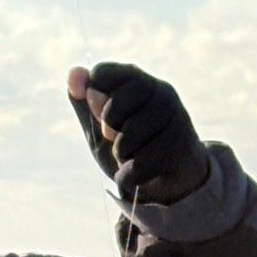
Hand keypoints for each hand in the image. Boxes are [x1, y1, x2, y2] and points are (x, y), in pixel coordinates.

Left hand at [68, 62, 209, 204]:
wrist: (168, 183)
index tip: (101, 114)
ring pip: (127, 141)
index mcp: (139, 80)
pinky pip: (140, 165)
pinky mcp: (182, 149)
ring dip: (122, 157)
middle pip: (113, 110)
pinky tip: (142, 174)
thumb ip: (85, 104)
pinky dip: (131, 176)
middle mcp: (162, 93)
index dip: (93, 99)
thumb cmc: (132, 148)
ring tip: (135, 157)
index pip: (102, 74)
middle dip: (109, 133)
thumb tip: (73, 74)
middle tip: (120, 140)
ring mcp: (176, 120)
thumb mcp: (100, 128)